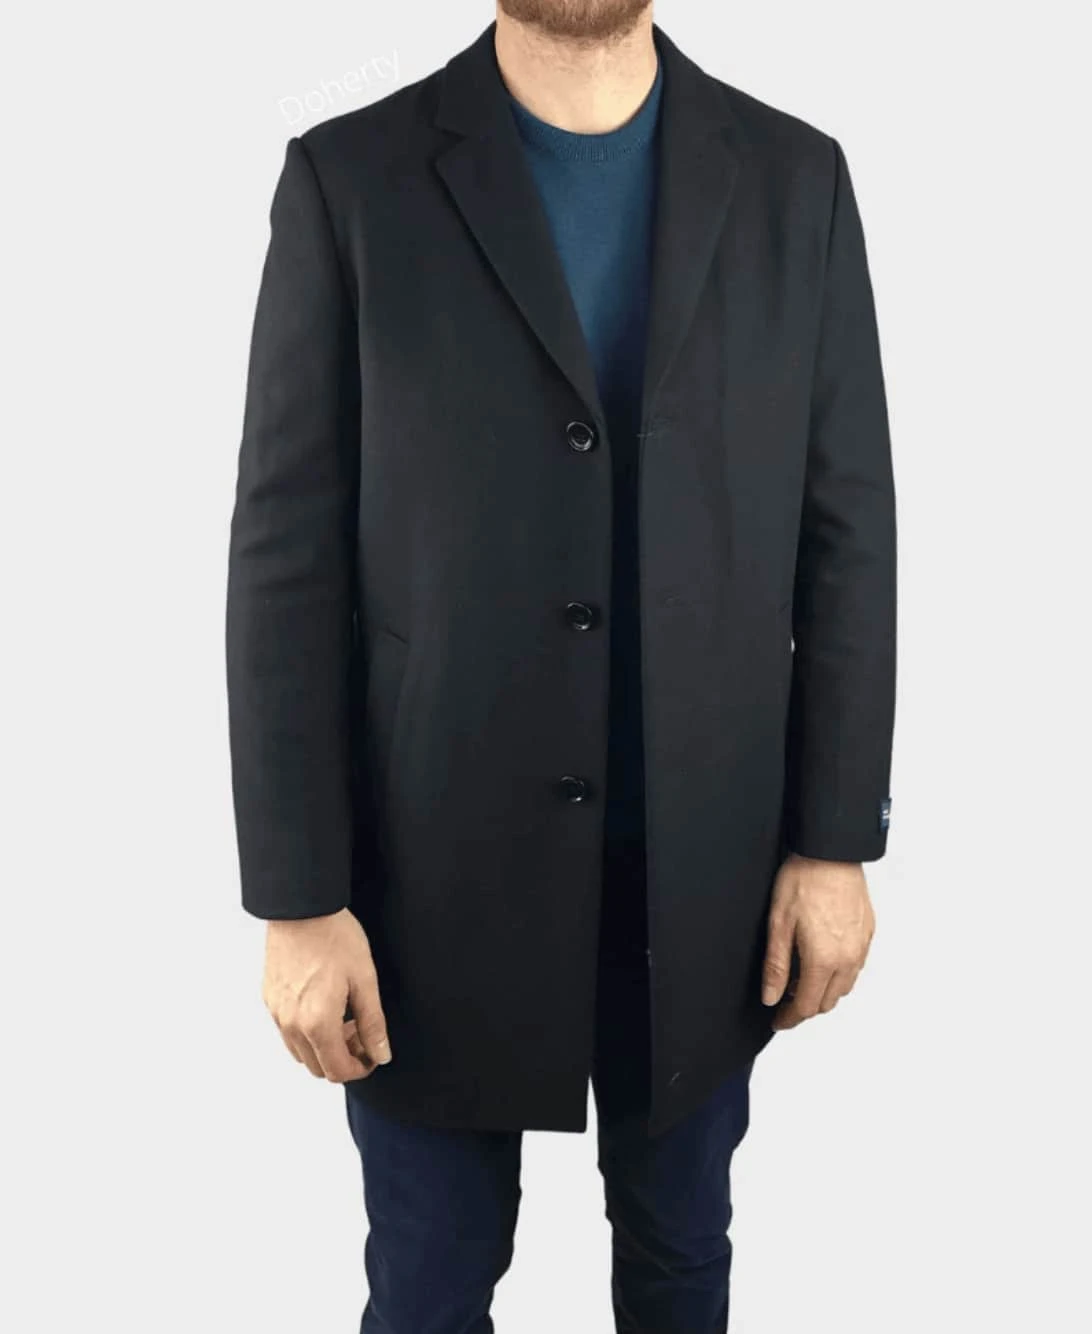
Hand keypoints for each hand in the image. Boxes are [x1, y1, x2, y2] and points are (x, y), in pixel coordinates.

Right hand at [262, 908, 391, 1080]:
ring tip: (344, 1017)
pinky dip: (307, 1031)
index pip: (337, 1071)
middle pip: (317, 1067)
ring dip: (324, 1047)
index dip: (360, 1069)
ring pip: (301, 1052)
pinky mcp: (269, 998)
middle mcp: (291, 1024)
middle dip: (344, 1059)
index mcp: (317, 1023)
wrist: (301, 908)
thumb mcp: (365, 980)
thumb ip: (373, 1023)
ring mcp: (276, 1012)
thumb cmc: (335, 937)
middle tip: (361, 1032)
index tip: (373, 1053)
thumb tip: (381, 1055)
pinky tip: (324, 1004)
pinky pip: (287, 1031)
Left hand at [762, 854, 874, 1029]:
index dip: (789, 1018)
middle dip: (805, 1007)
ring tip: (799, 980)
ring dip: (823, 991)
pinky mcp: (868, 933)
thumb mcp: (778, 923)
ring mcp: (861, 947)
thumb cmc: (804, 880)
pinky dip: (838, 974)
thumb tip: (771, 997)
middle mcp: (848, 959)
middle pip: (827, 1001)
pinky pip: (855, 967)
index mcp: (824, 960)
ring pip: (844, 987)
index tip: (778, 1021)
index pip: (806, 1005)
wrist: (831, 852)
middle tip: (783, 1001)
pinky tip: (822, 960)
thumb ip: (776, 965)